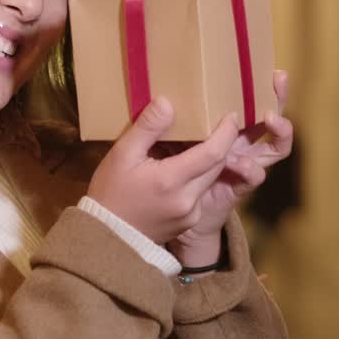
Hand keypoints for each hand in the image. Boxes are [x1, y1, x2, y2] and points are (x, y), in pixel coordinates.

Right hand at [87, 97, 240, 244]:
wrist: (108, 236)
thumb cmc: (111, 191)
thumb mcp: (122, 154)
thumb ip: (147, 127)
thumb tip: (168, 102)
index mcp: (172, 180)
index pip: (214, 152)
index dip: (226, 132)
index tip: (230, 115)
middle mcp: (188, 199)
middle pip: (217, 165)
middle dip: (220, 143)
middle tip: (215, 123)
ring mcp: (190, 214)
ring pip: (209, 179)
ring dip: (209, 160)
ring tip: (197, 143)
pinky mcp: (188, 222)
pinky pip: (201, 193)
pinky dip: (198, 177)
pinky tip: (183, 168)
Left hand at [169, 70, 294, 265]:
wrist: (168, 210)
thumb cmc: (167, 167)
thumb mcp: (164, 137)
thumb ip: (167, 121)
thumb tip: (162, 98)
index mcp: (225, 127)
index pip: (248, 101)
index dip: (259, 83)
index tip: (265, 66)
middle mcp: (241, 143)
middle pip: (270, 119)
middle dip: (278, 98)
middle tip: (278, 79)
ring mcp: (245, 163)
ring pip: (275, 147)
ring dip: (279, 131)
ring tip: (270, 117)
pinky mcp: (240, 185)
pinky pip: (255, 176)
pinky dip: (250, 168)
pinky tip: (236, 162)